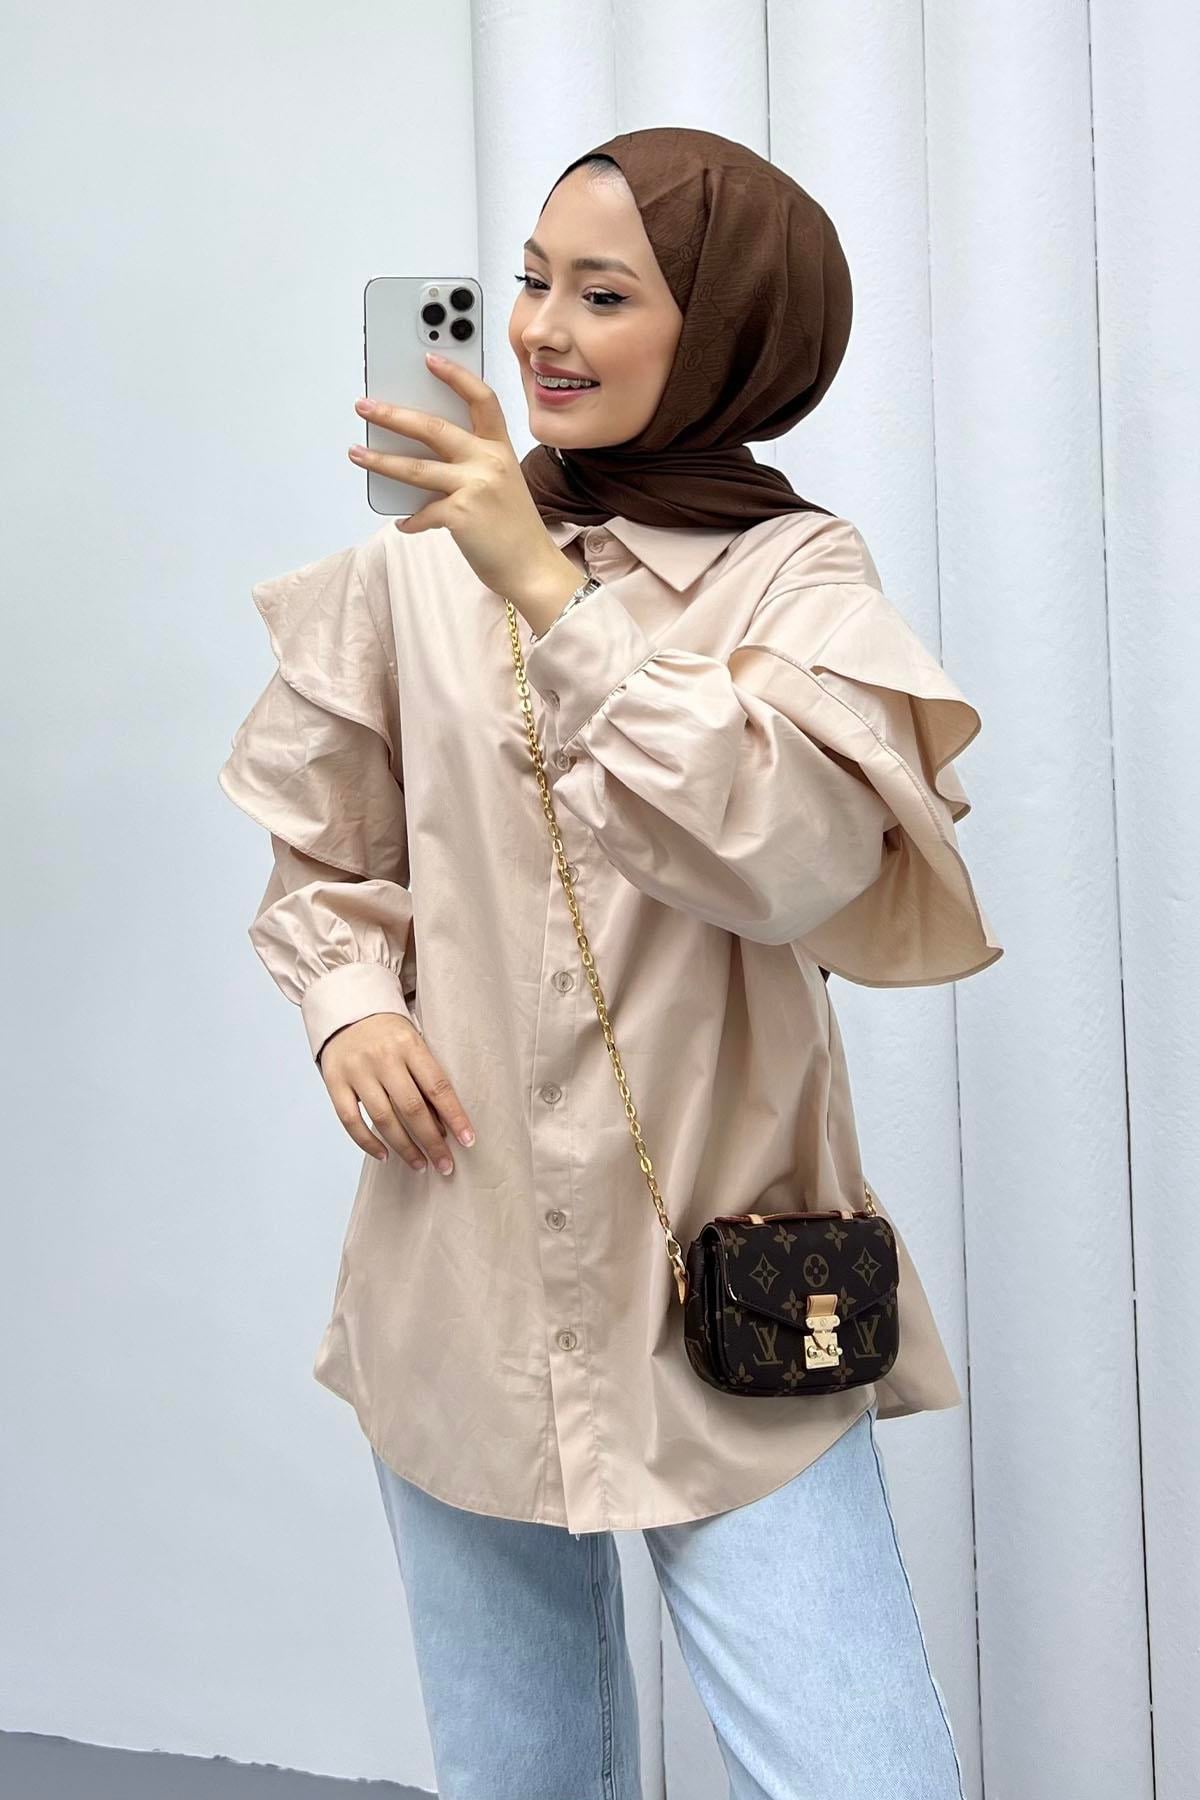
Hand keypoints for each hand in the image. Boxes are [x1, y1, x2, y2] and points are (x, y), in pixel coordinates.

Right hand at [317, 1012, 474, 1175]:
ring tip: (420, 1164)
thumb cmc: (389, 1032)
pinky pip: (350, 1120)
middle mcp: (383, 1058)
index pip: (437, 1087)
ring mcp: (357, 1070)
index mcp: (409, 1045)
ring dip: (404, 1147)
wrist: (346, 1009)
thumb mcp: (413, 1041)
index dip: (455, 1116)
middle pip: (412, 1108)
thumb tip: (444, 1124)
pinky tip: (384, 1155)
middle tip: (445, 1165)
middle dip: (432, 1142)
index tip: (468, 1140)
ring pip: (383, 1119)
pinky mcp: (334, 1081)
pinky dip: (367, 1142)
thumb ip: (425, 1076)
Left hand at [349, 356, 581, 630]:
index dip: (456, 376)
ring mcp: (475, 487)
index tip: (430, 359)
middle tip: (365, 406)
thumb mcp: (501, 487)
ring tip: (356, 452)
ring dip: (381, 460)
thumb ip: (470, 468)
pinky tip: (404, 524)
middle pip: (434, 427)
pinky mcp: (461, 515)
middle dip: (394, 415)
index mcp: (501, 450)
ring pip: (417, 467)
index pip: (481, 400)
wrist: (533, 569)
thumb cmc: (515, 530)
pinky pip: (422, 513)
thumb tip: (421, 463)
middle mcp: (489, 462)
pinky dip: (410, 520)